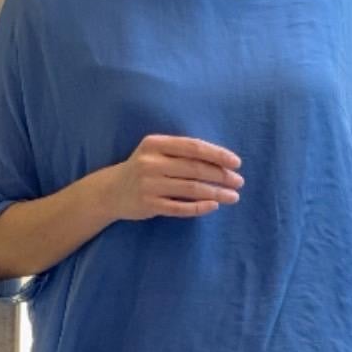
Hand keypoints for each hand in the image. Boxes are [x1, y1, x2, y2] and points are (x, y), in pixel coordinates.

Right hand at [109, 133, 243, 222]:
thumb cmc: (144, 168)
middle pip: (195, 168)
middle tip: (239, 182)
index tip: (237, 163)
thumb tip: (222, 160)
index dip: (218, 154)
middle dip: (221, 175)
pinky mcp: (149, 204)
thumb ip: (182, 152)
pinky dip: (199, 207)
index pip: (193, 147)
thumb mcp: (157, 152)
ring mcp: (149, 184)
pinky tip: (214, 206)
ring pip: (190, 188)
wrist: (112, 191)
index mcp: (156, 144)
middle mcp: (151, 162)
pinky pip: (180, 207)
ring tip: (233, 196)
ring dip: (216, 193)